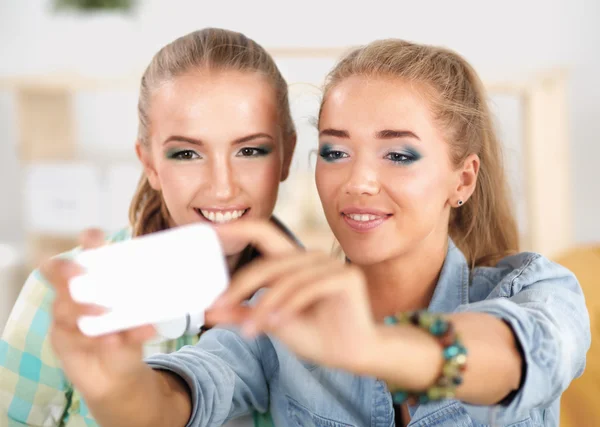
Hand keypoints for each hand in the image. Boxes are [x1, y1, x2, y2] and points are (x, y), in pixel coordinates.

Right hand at [45, 229, 155, 401]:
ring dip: (85, 307)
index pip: (88, 249)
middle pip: (57, 273)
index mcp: (97, 276)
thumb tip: (217, 296)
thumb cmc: (131, 330)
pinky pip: (78, 339)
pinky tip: (115, 340)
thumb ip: (172, 300)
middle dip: (66, 270)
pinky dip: (100, 339)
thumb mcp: (149, 312)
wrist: (118, 375)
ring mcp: (65, 318)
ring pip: (66, 308)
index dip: (89, 240)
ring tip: (106, 312)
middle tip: (80, 275)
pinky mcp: (64, 343)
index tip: (97, 238)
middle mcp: (74, 292)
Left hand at [206, 221, 378, 372]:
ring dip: (264, 307)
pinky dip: (288, 307)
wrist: (352, 354)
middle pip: (267, 263)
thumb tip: (209, 311)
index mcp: (293, 261)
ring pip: (286, 279)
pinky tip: (277, 324)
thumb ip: (243, 313)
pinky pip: (308, 288)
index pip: (263, 232)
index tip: (211, 230)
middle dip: (239, 286)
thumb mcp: (271, 322)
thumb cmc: (315, 334)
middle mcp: (311, 257)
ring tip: (250, 331)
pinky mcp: (346, 277)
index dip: (238, 227)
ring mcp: (330, 265)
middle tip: (217, 308)